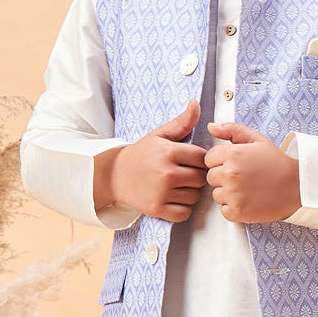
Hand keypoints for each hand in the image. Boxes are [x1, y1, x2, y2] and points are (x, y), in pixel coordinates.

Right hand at [105, 99, 206, 220]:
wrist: (114, 175)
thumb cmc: (141, 154)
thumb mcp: (160, 135)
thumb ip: (181, 122)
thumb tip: (195, 103)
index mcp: (169, 152)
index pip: (203, 158)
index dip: (199, 160)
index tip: (188, 160)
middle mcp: (167, 173)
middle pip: (201, 178)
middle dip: (195, 176)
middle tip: (182, 173)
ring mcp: (162, 192)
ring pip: (194, 196)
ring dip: (189, 193)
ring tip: (176, 185)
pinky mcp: (157, 209)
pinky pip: (184, 213)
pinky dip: (181, 209)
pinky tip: (172, 199)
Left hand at [204, 120, 301, 222]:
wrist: (297, 186)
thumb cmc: (277, 162)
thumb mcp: (257, 140)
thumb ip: (232, 130)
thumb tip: (210, 127)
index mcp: (232, 154)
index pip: (209, 159)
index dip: (221, 162)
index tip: (237, 165)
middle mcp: (230, 174)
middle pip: (211, 177)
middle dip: (224, 178)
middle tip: (244, 178)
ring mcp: (233, 194)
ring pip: (217, 195)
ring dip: (228, 194)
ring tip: (248, 190)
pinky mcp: (238, 211)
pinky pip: (224, 211)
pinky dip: (234, 209)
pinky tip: (249, 202)